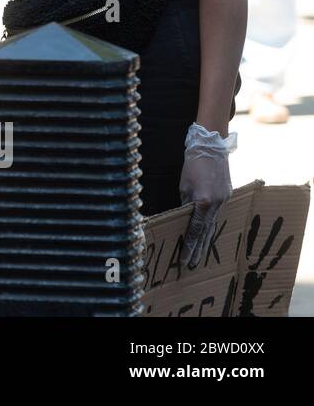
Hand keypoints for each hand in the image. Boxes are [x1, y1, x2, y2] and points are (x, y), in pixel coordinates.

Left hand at [179, 124, 235, 267]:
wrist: (211, 146)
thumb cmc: (193, 164)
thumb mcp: (184, 186)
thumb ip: (185, 204)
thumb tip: (183, 218)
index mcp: (204, 202)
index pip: (195, 229)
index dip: (190, 245)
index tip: (185, 258)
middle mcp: (217, 204)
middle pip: (206, 232)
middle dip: (199, 249)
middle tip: (192, 265)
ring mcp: (225, 201)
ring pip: (214, 225)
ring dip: (206, 241)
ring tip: (200, 256)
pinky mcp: (228, 196)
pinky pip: (218, 215)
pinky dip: (212, 227)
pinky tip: (208, 236)